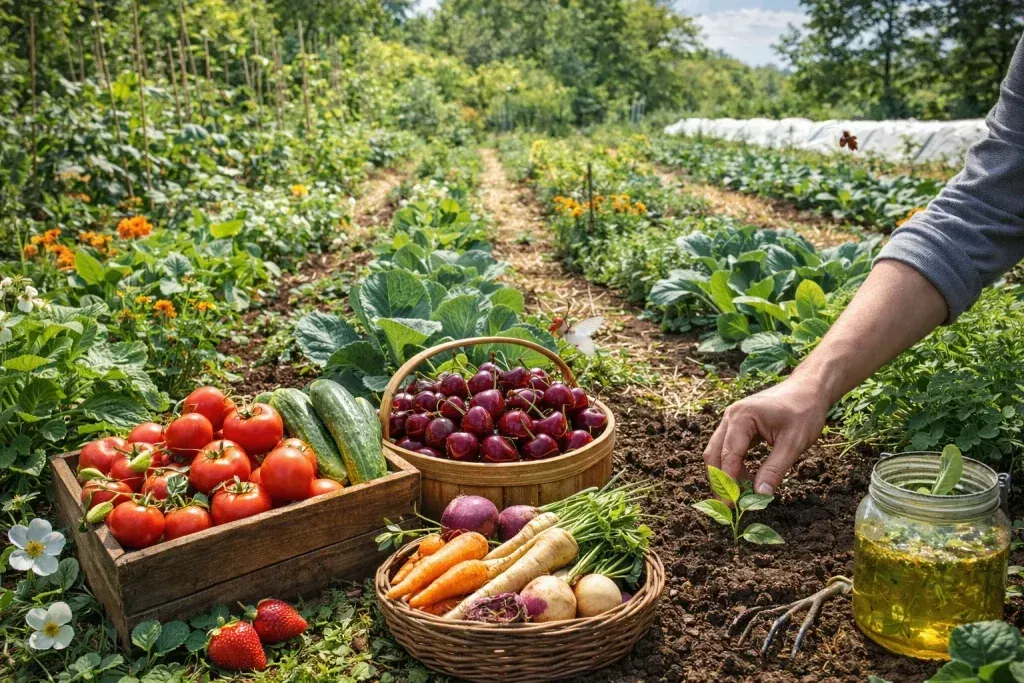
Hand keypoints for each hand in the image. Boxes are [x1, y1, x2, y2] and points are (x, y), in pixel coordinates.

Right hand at [703, 376, 829, 494]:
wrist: (809, 389)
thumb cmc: (804, 411)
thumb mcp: (793, 443)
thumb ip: (775, 469)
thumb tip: (760, 495)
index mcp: (741, 418)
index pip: (728, 455)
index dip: (728, 482)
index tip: (731, 505)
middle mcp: (730, 416)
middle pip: (714, 454)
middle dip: (720, 480)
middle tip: (730, 505)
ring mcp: (732, 419)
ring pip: (718, 451)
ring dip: (726, 473)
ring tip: (741, 493)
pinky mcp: (738, 425)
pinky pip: (728, 447)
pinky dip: (734, 464)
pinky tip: (747, 477)